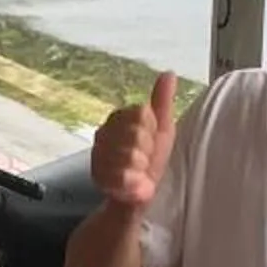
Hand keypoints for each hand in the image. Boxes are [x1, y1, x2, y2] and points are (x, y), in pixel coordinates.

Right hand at [91, 72, 178, 210]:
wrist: (137, 193)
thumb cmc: (151, 160)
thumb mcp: (162, 129)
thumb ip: (163, 101)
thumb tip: (169, 73)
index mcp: (119, 117)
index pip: (141, 113)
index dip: (151, 130)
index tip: (151, 142)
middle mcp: (103, 133)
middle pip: (136, 134)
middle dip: (147, 151)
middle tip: (144, 160)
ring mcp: (98, 154)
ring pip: (130, 156)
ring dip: (141, 169)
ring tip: (138, 173)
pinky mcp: (97, 177)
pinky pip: (124, 176)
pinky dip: (134, 184)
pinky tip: (133, 185)